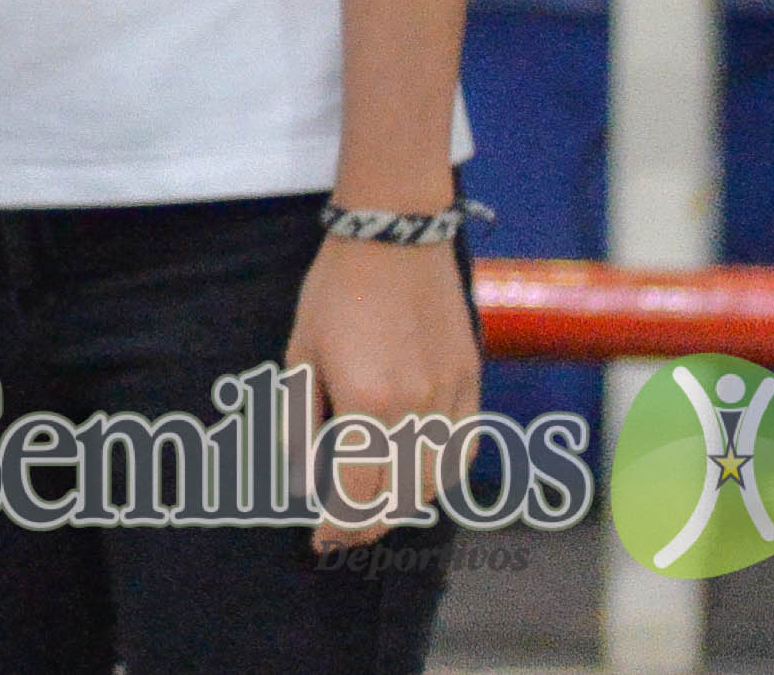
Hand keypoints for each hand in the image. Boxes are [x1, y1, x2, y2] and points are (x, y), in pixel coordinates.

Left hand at [284, 233, 484, 548]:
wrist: (395, 234)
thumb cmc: (337, 290)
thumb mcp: (300, 354)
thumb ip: (302, 423)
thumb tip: (307, 482)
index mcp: (367, 403)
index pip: (359, 496)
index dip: (339, 527)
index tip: (322, 539)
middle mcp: (416, 408)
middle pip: (400, 498)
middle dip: (368, 523)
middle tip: (342, 529)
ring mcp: (452, 395)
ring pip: (436, 480)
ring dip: (404, 502)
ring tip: (373, 501)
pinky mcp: (473, 380)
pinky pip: (463, 447)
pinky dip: (441, 472)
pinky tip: (416, 471)